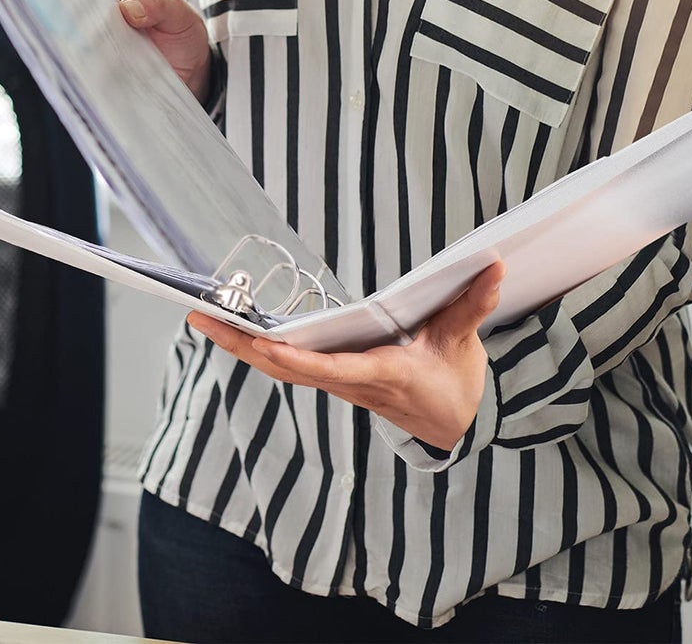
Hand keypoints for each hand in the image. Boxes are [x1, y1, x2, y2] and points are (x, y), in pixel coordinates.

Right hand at [80, 0, 213, 102]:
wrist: (191, 74)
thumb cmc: (184, 34)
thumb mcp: (180, 15)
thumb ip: (159, 5)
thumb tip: (127, 9)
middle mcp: (106, 6)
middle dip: (79, 10)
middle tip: (90, 26)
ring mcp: (100, 33)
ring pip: (77, 27)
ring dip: (81, 36)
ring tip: (91, 48)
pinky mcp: (99, 58)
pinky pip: (84, 54)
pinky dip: (85, 58)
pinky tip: (92, 65)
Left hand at [187, 260, 506, 451]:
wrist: (452, 425)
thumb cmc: (453, 383)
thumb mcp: (464, 343)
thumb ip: (473, 305)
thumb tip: (493, 266)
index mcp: (380, 374)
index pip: (329, 370)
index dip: (295, 359)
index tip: (264, 344)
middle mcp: (349, 382)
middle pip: (284, 367)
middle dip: (239, 344)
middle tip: (198, 316)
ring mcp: (336, 381)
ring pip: (279, 366)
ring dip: (240, 345)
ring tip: (202, 316)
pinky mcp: (332, 377)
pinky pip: (287, 364)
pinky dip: (258, 347)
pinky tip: (236, 329)